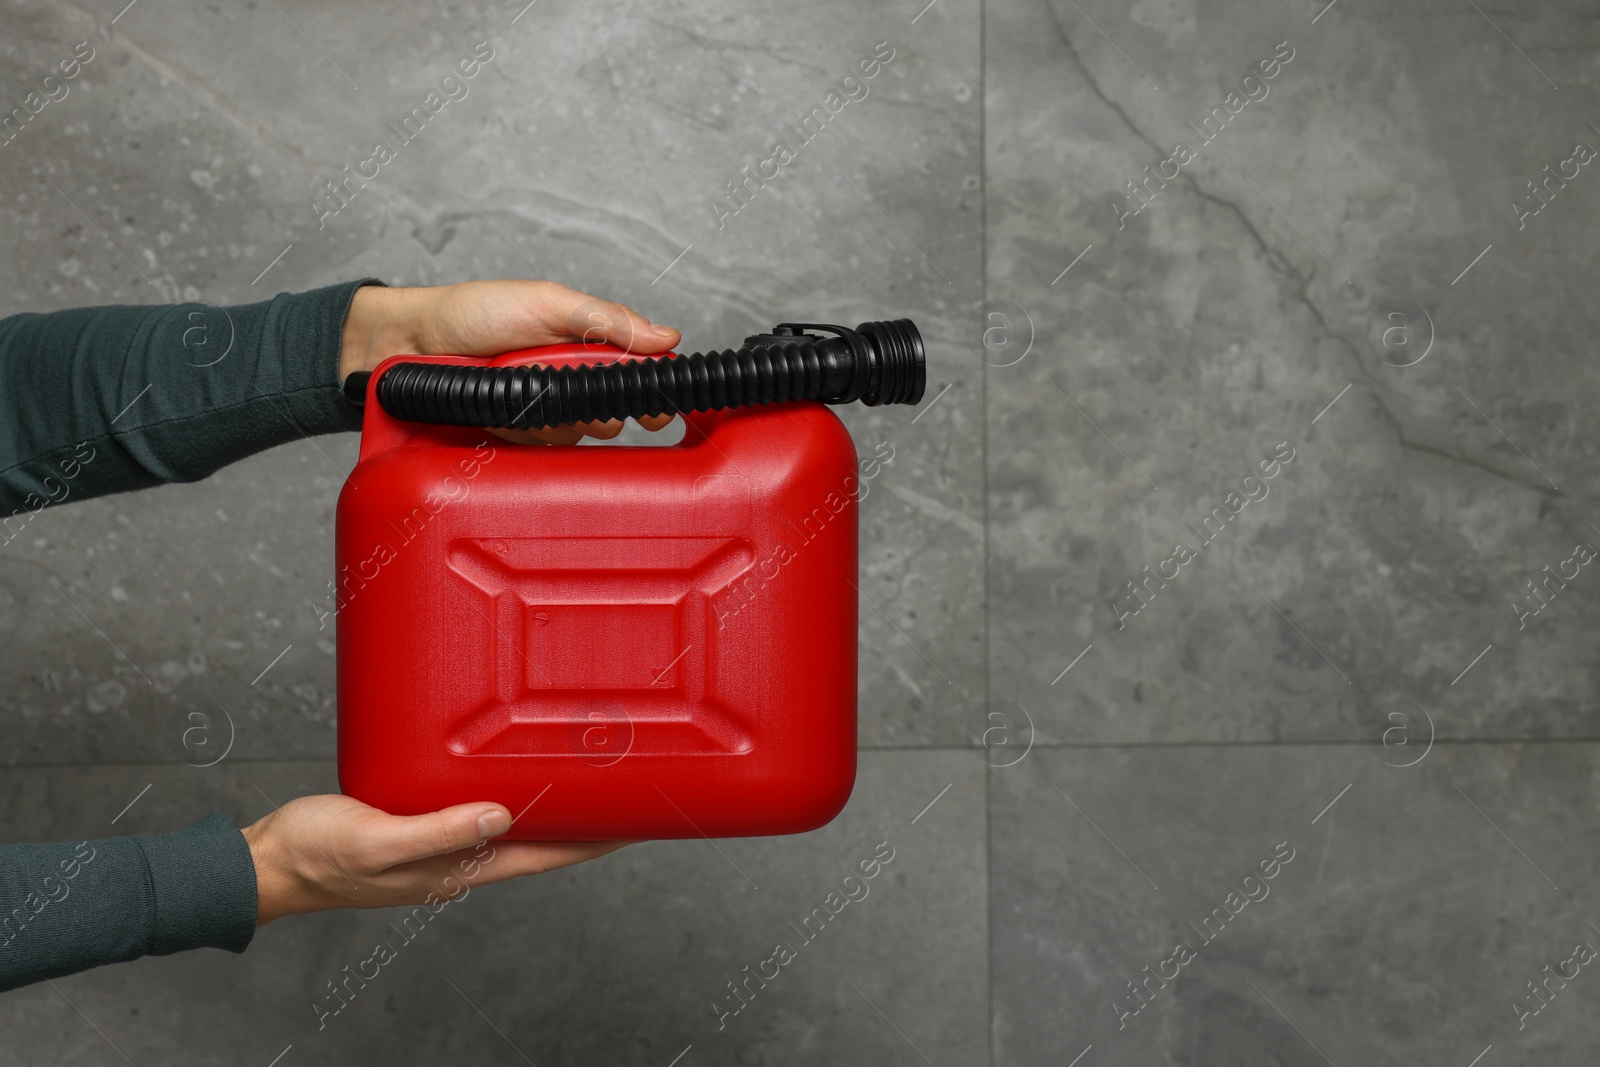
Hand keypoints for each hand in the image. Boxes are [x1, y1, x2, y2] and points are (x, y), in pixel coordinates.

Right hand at [241, 794, 626, 924]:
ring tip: (577, 776)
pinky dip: (501, 793)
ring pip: (508, 825)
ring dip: (543, 805)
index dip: (590, 841)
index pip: (542, 856)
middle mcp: (456, 862)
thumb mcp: (376, 840)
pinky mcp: (416, 826)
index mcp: (455, 870)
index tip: (632, 822)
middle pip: (535, 842)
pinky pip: (473, 811)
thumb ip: (438, 833)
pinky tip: (504, 772)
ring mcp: (437, 847)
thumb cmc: (314, 854)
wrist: (266, 862)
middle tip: (618, 787)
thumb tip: (501, 817)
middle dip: (578, 820)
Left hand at [339, 279, 681, 444]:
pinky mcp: (520, 435)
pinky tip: (510, 416)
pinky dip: (530, 433)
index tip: (658, 410)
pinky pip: (545, 448)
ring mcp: (545, 409)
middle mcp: (571, 379)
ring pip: (580, 434)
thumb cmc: (474, 313)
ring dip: (557, 418)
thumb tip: (665, 337)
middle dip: (596, 406)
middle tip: (571, 390)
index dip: (654, 392)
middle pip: (613, 411)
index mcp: (587, 342)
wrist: (412, 345)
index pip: (638, 372)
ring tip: (525, 393)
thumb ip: (607, 320)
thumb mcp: (548, 303)